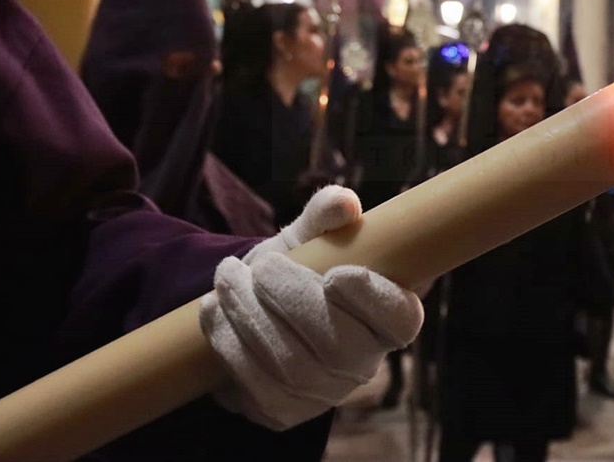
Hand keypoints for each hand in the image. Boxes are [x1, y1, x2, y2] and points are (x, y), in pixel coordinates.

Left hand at [199, 186, 423, 429]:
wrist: (254, 305)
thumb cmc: (297, 265)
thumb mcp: (309, 235)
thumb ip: (325, 215)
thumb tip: (343, 203)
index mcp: (388, 314)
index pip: (399, 318)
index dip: (373, 300)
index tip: (337, 273)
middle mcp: (366, 361)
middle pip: (338, 346)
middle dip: (291, 301)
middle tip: (261, 266)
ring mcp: (326, 392)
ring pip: (292, 368)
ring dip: (251, 318)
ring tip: (226, 279)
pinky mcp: (285, 411)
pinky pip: (257, 389)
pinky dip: (229, 345)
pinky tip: (214, 312)